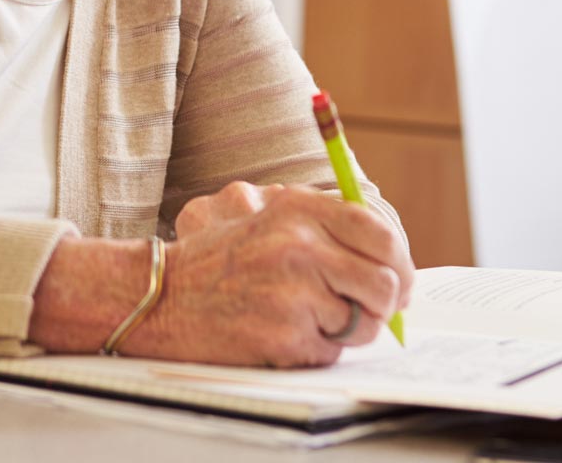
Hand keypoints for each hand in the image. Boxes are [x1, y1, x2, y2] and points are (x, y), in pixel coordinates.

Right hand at [129, 183, 414, 367]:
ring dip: (348, 330)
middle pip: (385, 283)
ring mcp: (293, 292)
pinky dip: (317, 350)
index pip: (379, 233)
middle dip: (384, 304)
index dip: (400, 262)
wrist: (159, 294)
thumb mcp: (266, 215)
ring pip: (364, 323)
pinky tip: (284, 334)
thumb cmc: (218, 257)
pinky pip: (332, 352)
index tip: (401, 281)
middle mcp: (299, 246)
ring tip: (310, 319)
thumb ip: (325, 225)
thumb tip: (389, 259)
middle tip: (370, 311)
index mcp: (299, 209)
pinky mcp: (284, 335)